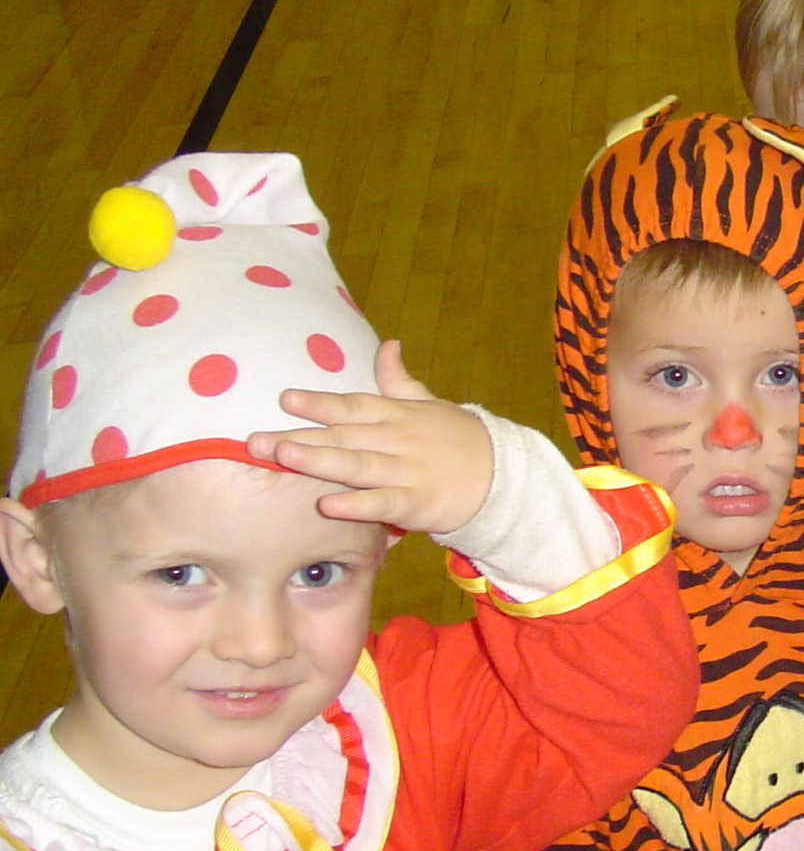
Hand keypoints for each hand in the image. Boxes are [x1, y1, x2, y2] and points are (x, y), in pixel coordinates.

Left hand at [247, 341, 493, 534]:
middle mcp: (397, 440)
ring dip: (319, 460)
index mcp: (397, 415)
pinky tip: (327, 505)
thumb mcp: (430, 404)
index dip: (319, 402)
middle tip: (254, 441)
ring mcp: (406, 472)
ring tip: (283, 457)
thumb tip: (387, 344)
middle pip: (342, 436)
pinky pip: (382, 504)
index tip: (285, 398)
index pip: (353, 405)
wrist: (502, 477)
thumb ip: (399, 380)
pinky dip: (356, 505)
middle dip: (298, 437)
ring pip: (357, 465)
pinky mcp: (415, 504)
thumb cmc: (458, 440)